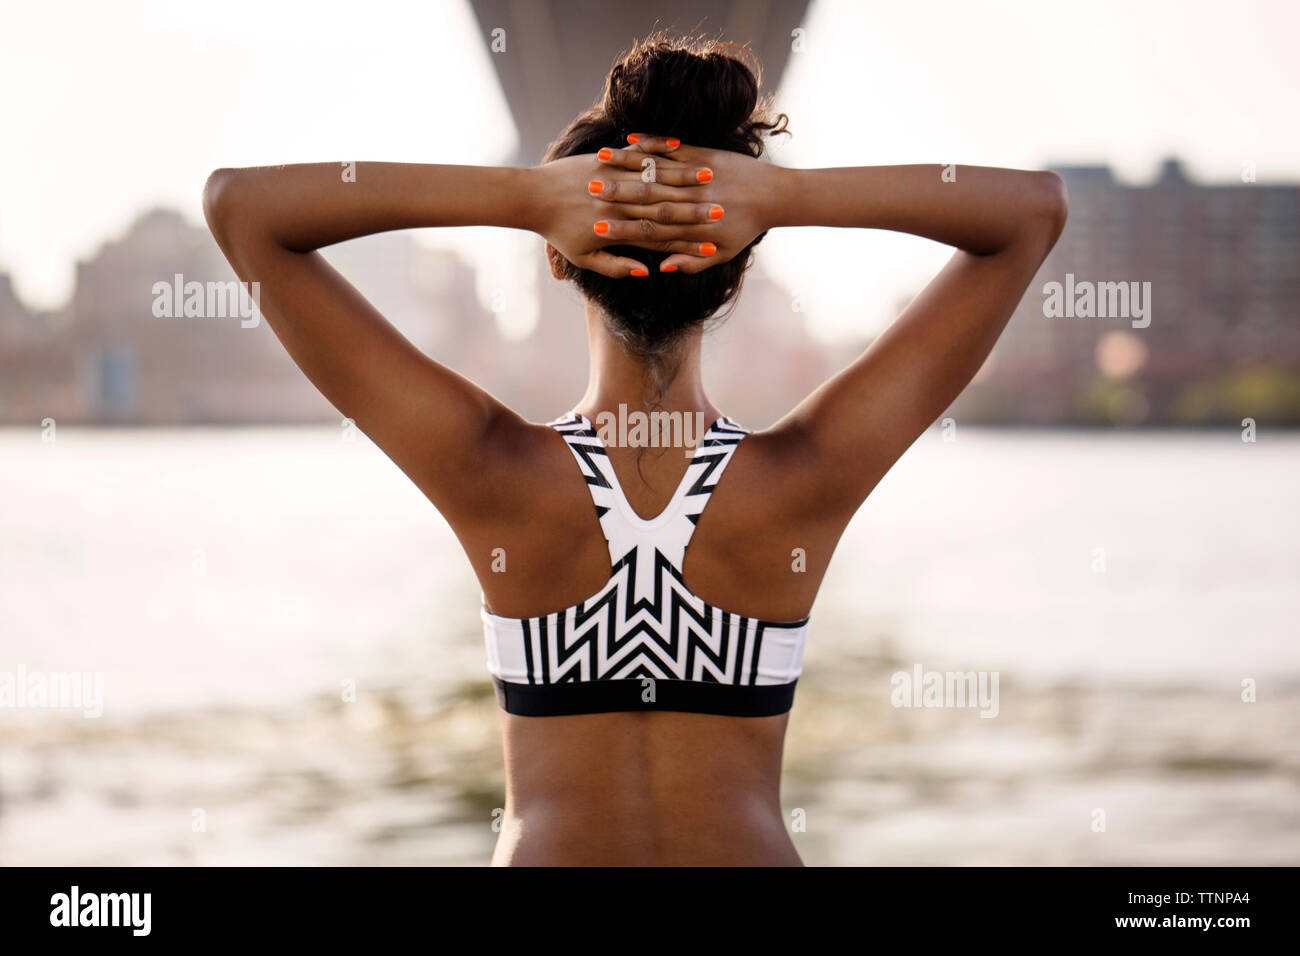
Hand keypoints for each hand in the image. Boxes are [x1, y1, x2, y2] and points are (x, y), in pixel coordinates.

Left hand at [526, 146, 719, 277]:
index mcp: (617, 227)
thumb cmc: (559, 233)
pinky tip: (678, 148)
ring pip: (654, 176)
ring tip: (709, 174)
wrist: (534, 198)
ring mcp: (612, 177)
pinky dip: (657, 150)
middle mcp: (618, 202)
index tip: (711, 235)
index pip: (659, 231)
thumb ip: (617, 266)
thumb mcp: (586, 257)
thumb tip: (649, 270)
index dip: (687, 234)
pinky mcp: (605, 158)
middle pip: (664, 202)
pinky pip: (637, 153)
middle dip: (695, 204)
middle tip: (723, 204)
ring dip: (683, 174)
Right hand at [594, 134, 781, 273]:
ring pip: (655, 171)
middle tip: (587, 192)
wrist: (775, 196)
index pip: (650, 231)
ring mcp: (697, 175)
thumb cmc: (745, 227)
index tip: (597, 229)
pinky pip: (672, 148)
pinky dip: (651, 143)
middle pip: (646, 199)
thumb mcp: (722, 253)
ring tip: (599, 162)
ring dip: (626, 165)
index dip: (622, 230)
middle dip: (615, 195)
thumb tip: (657, 269)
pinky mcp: (704, 154)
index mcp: (693, 228)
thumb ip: (690, 262)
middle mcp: (692, 201)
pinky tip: (629, 139)